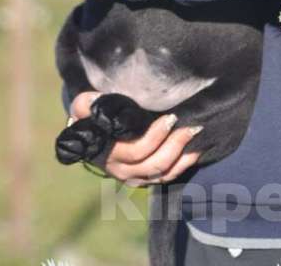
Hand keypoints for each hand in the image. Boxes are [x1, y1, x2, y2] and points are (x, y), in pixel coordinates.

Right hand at [70, 91, 201, 186]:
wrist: (89, 134)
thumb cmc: (92, 115)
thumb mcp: (84, 106)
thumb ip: (87, 103)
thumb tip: (95, 101)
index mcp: (107, 153)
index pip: (136, 151)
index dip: (156, 137)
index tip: (171, 118)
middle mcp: (120, 170)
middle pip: (154, 164)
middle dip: (175, 144)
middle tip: (190, 126)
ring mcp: (133, 177)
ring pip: (162, 174)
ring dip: (182, 156)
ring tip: (195, 135)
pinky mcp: (143, 179)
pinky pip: (166, 178)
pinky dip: (182, 166)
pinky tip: (195, 151)